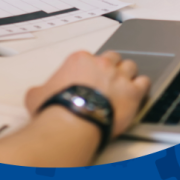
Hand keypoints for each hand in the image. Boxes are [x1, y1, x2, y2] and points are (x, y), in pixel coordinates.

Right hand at [25, 50, 149, 138]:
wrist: (73, 122)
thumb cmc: (57, 108)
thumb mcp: (37, 95)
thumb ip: (40, 89)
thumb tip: (36, 93)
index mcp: (79, 59)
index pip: (90, 57)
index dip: (90, 68)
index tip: (88, 77)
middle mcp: (101, 64)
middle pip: (112, 57)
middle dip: (111, 66)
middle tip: (108, 78)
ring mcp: (119, 77)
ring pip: (130, 66)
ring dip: (128, 74)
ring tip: (125, 83)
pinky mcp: (132, 93)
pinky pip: (144, 82)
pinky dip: (142, 86)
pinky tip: (140, 90)